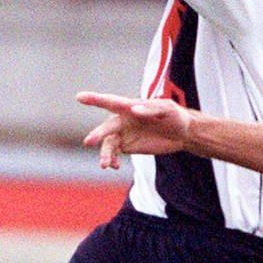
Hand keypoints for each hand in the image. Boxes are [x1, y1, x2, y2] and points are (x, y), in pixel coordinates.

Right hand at [77, 91, 192, 168]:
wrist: (182, 133)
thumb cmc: (175, 115)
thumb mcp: (167, 110)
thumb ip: (151, 109)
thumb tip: (134, 110)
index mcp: (130, 106)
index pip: (111, 102)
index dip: (95, 99)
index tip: (80, 97)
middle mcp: (123, 119)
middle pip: (107, 127)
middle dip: (98, 134)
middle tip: (89, 141)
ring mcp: (123, 133)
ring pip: (108, 144)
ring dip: (104, 153)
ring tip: (105, 165)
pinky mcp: (127, 146)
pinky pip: (114, 153)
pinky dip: (111, 160)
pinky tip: (113, 166)